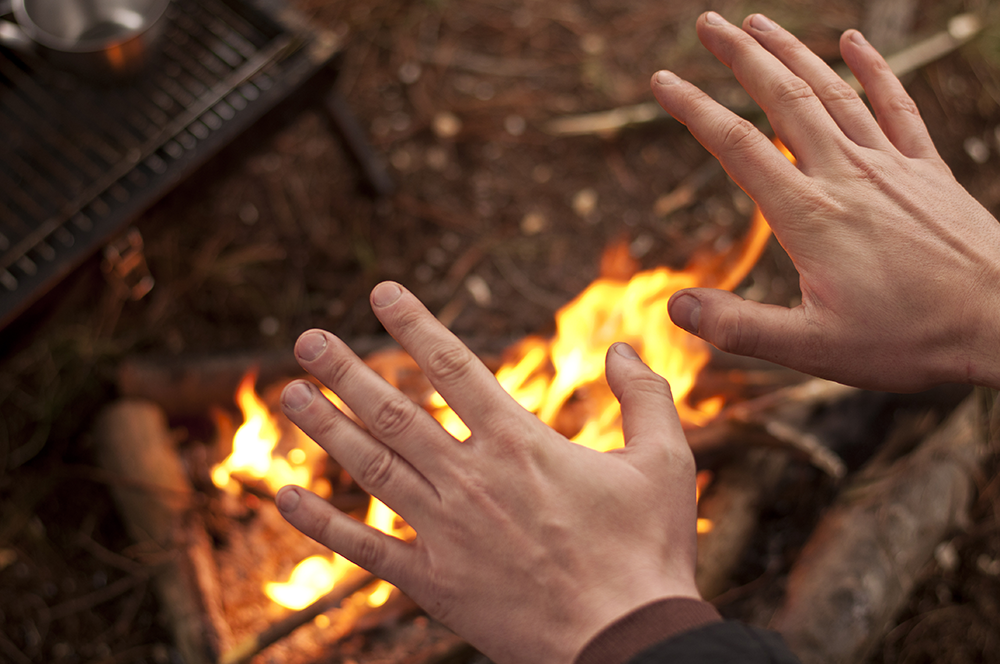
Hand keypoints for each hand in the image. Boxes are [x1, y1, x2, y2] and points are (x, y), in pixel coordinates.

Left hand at [275, 282, 700, 663]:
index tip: (381, 293)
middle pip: (393, 411)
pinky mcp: (434, 582)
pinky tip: (283, 499)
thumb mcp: (666, 462)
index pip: (454, 366)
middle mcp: (471, 478)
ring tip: (290, 395)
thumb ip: (645, 397)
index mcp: (520, 443)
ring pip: (371, 467)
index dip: (414, 325)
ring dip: (325, 429)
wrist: (627, 642)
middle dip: (345, 371)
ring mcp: (445, 530)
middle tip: (305, 339)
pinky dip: (321, 524)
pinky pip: (365, 547)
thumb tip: (623, 348)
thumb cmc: (648, 552)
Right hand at [653, 12, 999, 391]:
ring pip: (833, 92)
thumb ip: (740, 326)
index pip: (737, 146)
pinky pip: (897, 105)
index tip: (662, 82)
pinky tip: (852, 40)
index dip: (694, 109)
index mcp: (810, 216)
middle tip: (708, 24)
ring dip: (792, 53)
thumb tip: (676, 307)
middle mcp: (847, 176)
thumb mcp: (813, 349)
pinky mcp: (929, 171)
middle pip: (784, 99)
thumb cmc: (911, 340)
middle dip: (741, 57)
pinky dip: (873, 69)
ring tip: (757, 23)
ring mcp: (892, 166)